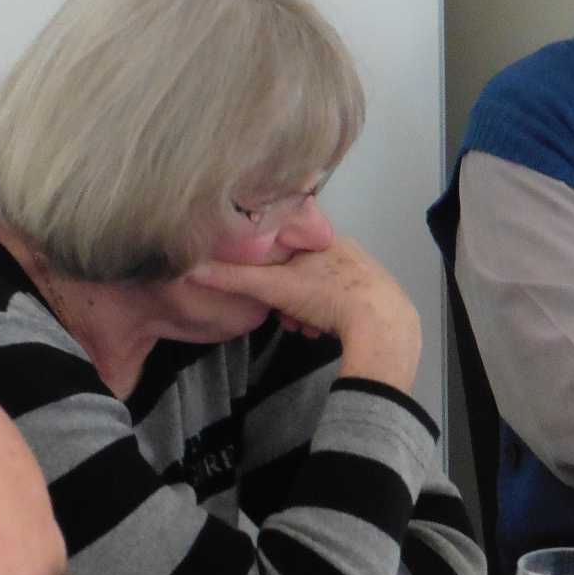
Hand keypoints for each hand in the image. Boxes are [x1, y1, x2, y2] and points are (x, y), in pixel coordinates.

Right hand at [187, 237, 422, 389]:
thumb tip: (191, 268)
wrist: (382, 327)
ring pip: (322, 292)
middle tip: (284, 320)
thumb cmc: (326, 296)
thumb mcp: (274, 286)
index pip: (287, 247)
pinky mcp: (379, 300)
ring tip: (304, 331)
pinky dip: (329, 321)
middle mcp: (348, 251)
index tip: (263, 293)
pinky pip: (343, 306)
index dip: (269, 270)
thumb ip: (234, 278)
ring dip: (306, 314)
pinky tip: (324, 334)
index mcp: (325, 239)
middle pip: (303, 273)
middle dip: (288, 299)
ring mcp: (367, 275)